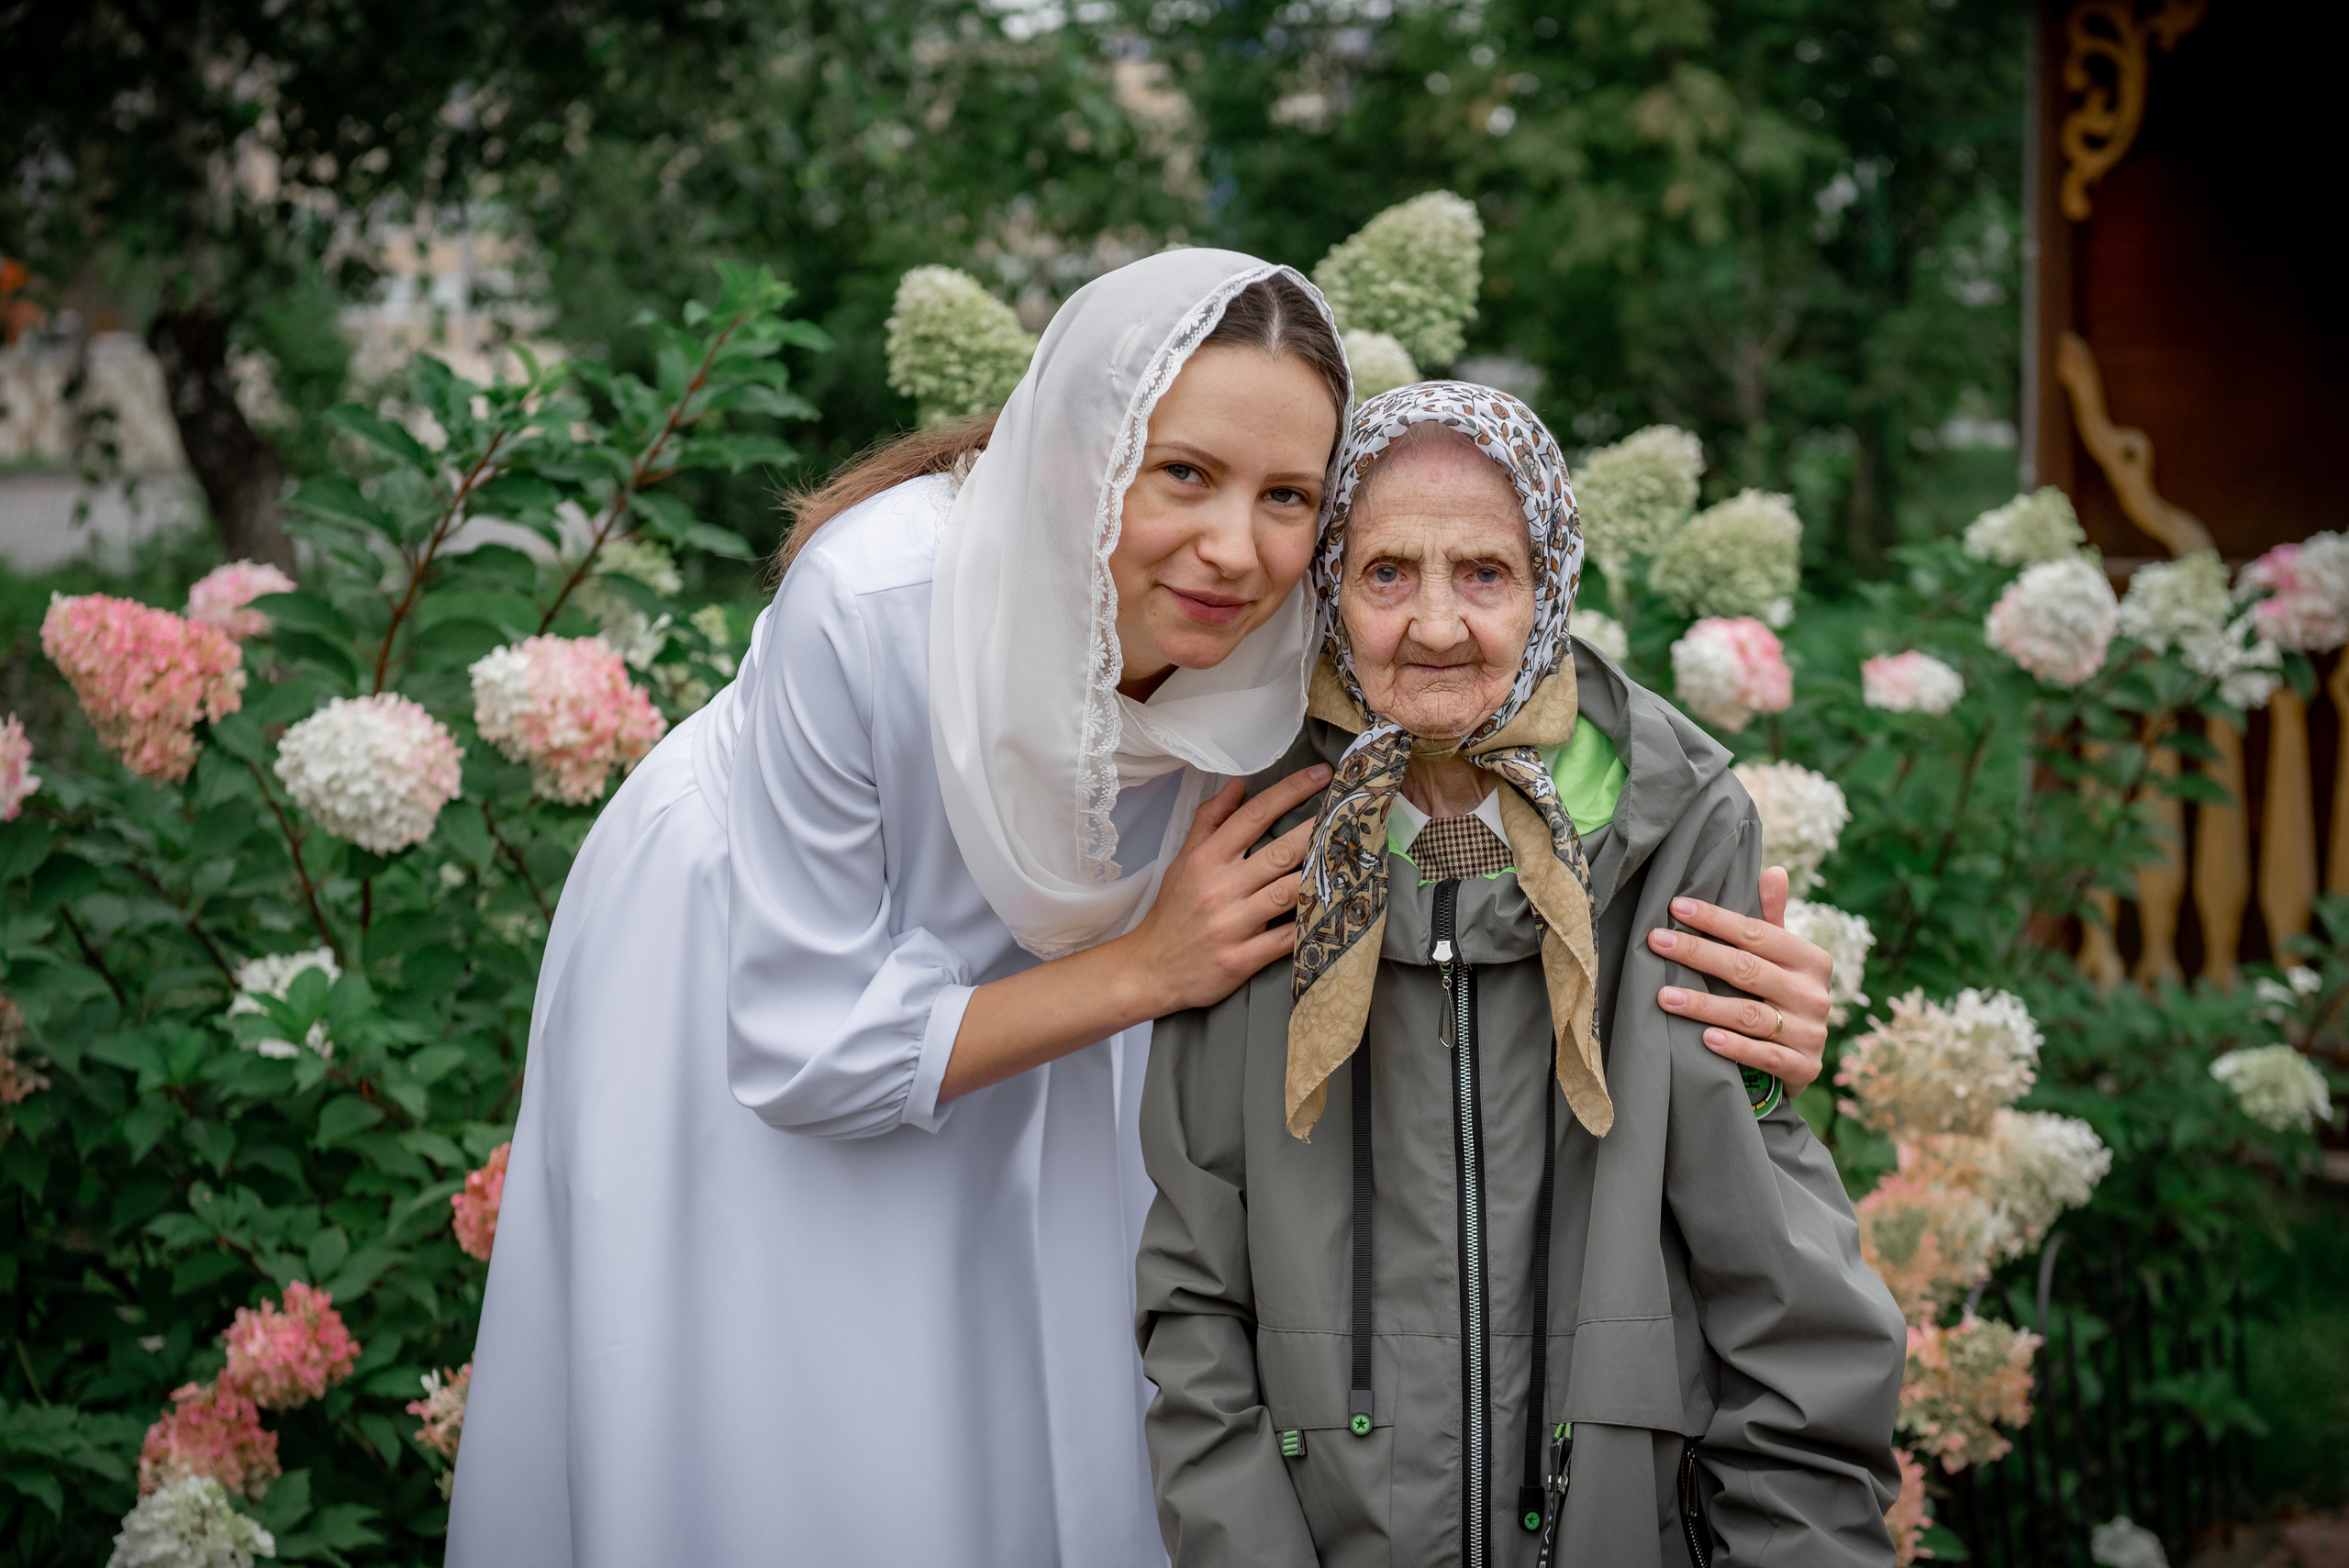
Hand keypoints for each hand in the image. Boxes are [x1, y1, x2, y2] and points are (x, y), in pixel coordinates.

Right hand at [1120, 764, 1331, 1015]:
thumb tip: (1238, 785)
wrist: (1150, 969)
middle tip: (1351, 812)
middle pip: (1280, 852)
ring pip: (1287, 894)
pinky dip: (1309, 926)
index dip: (1291, 791)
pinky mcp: (1240, 960)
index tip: (1322, 774)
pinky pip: (1284, 940)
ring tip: (1352, 859)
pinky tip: (1334, 913)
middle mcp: (1220, 888)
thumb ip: (1210, 821)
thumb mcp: (1184, 860)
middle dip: (1318, 830)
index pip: (1254, 815)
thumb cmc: (1172, 912)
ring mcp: (1232, 925)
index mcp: (1207, 859)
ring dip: (1321, 877)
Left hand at [1645, 866, 1832, 1094]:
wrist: (1801, 1061)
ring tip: (1664, 996)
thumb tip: (1774, 871)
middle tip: (1656, 941)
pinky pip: (1765, 1056)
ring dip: (1704, 1005)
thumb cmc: (1780, 997)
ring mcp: (1810, 1033)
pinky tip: (1705, 1039)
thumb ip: (1772, 920)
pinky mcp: (1804, 1068)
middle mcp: (1814, 994)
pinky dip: (1736, 1048)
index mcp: (1810, 959)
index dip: (1715, 919)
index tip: (1675, 906)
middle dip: (1698, 953)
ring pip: (1749, 1014)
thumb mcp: (1781, 959)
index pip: (1757, 933)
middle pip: (1747, 969)